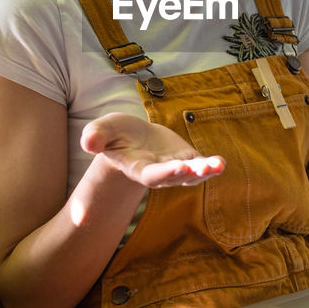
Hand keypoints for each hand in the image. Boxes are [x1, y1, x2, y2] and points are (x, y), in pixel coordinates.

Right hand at [80, 113, 224, 187]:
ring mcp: (176, 168)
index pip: (153, 175)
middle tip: (200, 167)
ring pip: (192, 174)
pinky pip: (201, 164)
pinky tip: (221, 162)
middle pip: (176, 177)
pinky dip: (212, 165)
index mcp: (139, 169)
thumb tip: (87, 144)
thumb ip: (94, 137)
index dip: (166, 173)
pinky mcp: (187, 158)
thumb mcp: (102, 130)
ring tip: (218, 165)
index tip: (179, 167)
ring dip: (205, 171)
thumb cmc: (114, 135)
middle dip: (188, 172)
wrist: (132, 138)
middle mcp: (160, 173)